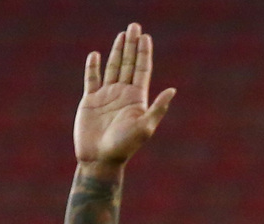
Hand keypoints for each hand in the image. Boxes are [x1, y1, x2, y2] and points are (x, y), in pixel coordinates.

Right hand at [75, 23, 175, 166]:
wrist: (101, 158)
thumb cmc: (125, 146)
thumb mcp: (145, 127)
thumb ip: (158, 108)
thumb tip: (172, 89)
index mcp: (137, 98)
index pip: (142, 69)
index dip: (144, 53)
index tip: (146, 37)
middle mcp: (123, 94)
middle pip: (128, 63)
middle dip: (131, 45)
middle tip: (134, 26)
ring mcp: (107, 96)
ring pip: (113, 67)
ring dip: (117, 51)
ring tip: (122, 34)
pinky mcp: (90, 100)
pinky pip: (92, 79)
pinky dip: (93, 66)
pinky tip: (96, 55)